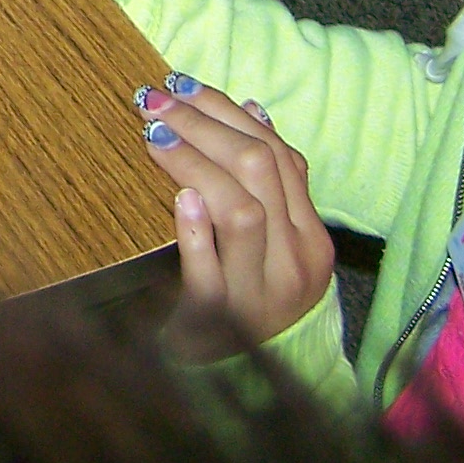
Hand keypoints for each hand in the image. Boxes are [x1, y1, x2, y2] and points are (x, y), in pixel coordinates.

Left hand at [136, 80, 336, 358]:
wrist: (239, 379)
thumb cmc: (249, 296)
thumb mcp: (272, 241)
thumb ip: (269, 184)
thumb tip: (252, 110)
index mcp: (310, 238)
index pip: (278, 156)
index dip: (229, 113)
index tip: (183, 83)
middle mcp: (295, 263)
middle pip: (259, 172)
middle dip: (205, 125)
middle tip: (154, 99)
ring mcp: (261, 294)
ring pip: (241, 212)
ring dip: (194, 162)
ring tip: (154, 134)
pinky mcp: (220, 321)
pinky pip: (212, 274)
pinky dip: (196, 233)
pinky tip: (179, 198)